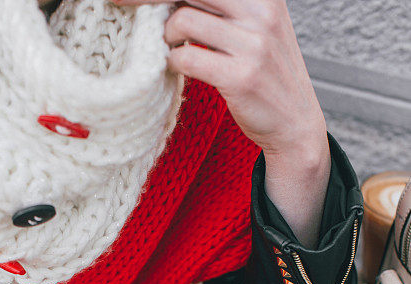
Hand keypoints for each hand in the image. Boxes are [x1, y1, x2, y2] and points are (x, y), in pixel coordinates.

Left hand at [114, 0, 330, 245]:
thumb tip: (170, 1)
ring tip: (174, 47)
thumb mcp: (258, 26)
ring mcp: (253, 44)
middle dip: (155, 1)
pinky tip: (178, 66)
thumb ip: (224, 7)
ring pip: (183, 20)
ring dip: (168, 36)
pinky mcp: (240, 77)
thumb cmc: (267, 73)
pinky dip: (174, 62)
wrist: (295, 123)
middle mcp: (262, 11)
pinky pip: (187, 58)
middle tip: (139, 12)